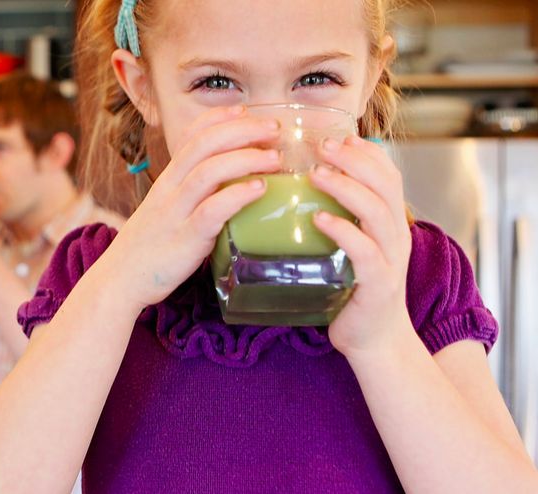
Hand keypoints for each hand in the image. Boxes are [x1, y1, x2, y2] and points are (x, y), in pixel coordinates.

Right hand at [113, 105, 281, 308]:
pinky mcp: (185, 239)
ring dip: (245, 159)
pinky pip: (212, 211)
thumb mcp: (168, 211)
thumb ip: (193, 196)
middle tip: (273, 128)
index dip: (218, 118)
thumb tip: (230, 188)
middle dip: (241, 130)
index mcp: (168, 180)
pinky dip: (237, 196)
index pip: (190, 136)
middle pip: (203, 145)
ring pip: (208, 172)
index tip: (244, 110)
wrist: (121, 279)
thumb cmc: (150, 247)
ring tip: (274, 158)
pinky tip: (260, 189)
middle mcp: (170, 189)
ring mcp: (176, 213)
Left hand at [309, 135, 412, 356]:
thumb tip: (305, 191)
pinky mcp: (379, 284)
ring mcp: (392, 259)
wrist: (374, 339)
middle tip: (321, 145)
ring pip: (376, 211)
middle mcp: (397, 235)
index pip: (387, 174)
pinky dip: (342, 231)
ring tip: (316, 175)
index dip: (365, 152)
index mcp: (391, 222)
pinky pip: (365, 251)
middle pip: (385, 184)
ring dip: (346, 188)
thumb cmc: (354, 290)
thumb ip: (341, 219)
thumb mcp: (353, 247)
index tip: (338, 136)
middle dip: (353, 159)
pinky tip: (319, 220)